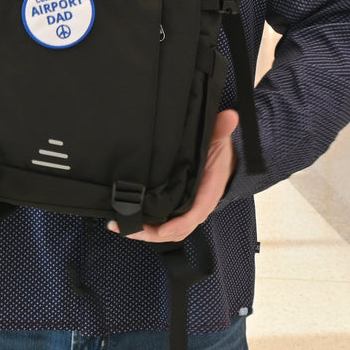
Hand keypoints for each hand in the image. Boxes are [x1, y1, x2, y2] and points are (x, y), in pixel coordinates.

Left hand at [112, 109, 239, 243]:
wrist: (224, 156)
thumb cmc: (219, 150)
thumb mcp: (220, 138)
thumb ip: (222, 129)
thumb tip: (230, 117)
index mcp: (208, 193)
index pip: (194, 214)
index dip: (178, 224)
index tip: (160, 229)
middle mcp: (197, 207)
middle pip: (175, 230)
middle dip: (151, 233)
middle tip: (126, 228)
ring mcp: (186, 209)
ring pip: (167, 230)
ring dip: (144, 232)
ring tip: (119, 225)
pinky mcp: (177, 208)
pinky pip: (163, 223)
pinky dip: (146, 225)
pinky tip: (126, 219)